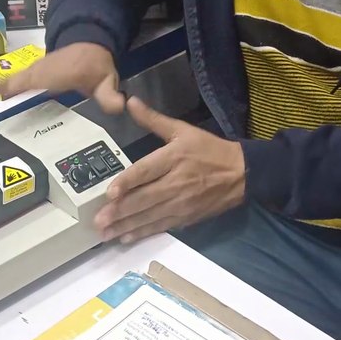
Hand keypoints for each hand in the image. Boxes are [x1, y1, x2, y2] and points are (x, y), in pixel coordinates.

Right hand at [0, 42, 125, 113]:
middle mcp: (40, 70)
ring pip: (12, 78)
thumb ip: (110, 95)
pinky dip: (1, 83)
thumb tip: (118, 106)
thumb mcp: (106, 80)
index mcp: (53, 73)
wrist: (91, 40)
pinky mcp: (35, 71)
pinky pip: (15, 78)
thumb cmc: (96, 63)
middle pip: (14, 79)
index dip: (11, 86)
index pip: (30, 80)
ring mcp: (36, 70)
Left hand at [95, 96, 245, 242]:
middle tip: (99, 221)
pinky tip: (126, 238)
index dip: (128, 182)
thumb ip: (153, 119)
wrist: (241, 174)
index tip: (110, 192)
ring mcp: (181, 203)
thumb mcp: (183, 130)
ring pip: (150, 216)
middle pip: (145, 198)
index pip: (147, 171)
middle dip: (120, 211)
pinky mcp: (186, 217)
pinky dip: (143, 233)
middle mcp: (176, 183)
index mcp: (174, 158)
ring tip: (105, 234)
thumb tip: (130, 102)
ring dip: (126, 226)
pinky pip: (161, 226)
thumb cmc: (209, 150)